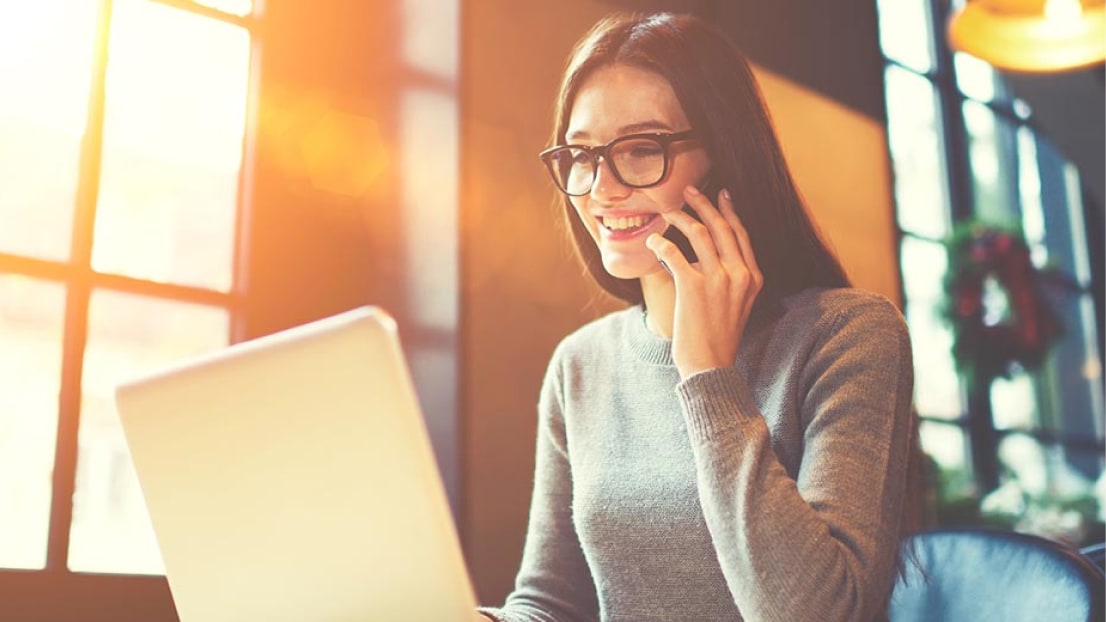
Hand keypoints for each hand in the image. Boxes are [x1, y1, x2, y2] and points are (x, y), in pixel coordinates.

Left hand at [646, 185, 761, 378]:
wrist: (710, 367)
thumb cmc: (718, 338)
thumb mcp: (737, 305)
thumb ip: (732, 280)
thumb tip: (711, 259)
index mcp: (753, 278)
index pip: (741, 235)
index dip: (730, 211)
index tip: (720, 195)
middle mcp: (740, 275)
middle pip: (722, 226)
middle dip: (704, 203)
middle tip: (688, 190)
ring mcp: (718, 280)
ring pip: (699, 234)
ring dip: (680, 218)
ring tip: (667, 212)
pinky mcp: (694, 288)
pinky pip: (674, 253)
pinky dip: (661, 243)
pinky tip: (652, 241)